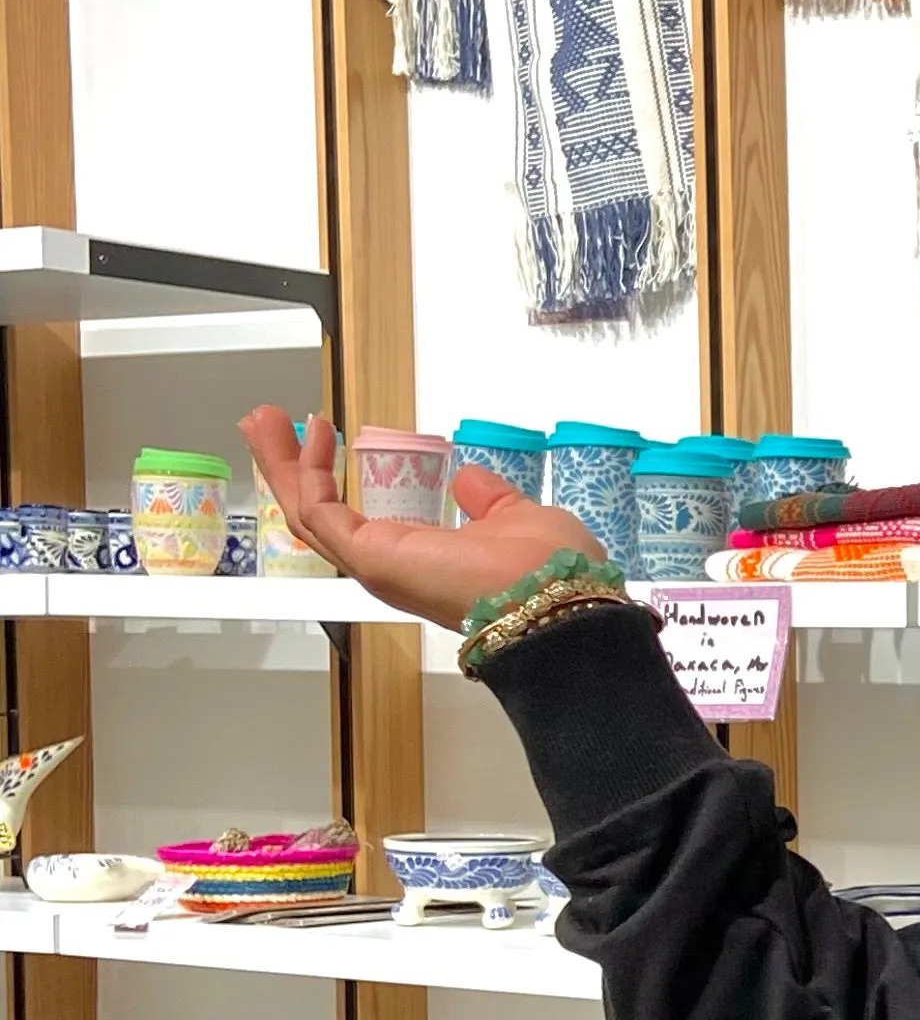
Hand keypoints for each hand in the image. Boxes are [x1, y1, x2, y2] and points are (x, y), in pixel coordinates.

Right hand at [241, 408, 582, 634]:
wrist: (557, 598)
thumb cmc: (547, 569)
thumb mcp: (515, 518)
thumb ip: (486, 501)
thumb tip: (466, 481)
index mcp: (420, 559)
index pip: (354, 521)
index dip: (328, 480)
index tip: (317, 437)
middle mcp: (390, 567)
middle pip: (318, 515)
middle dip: (288, 468)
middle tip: (265, 424)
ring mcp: (376, 566)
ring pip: (308, 514)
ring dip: (282, 464)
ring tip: (262, 421)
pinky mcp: (371, 558)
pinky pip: (322, 512)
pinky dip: (309, 472)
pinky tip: (313, 434)